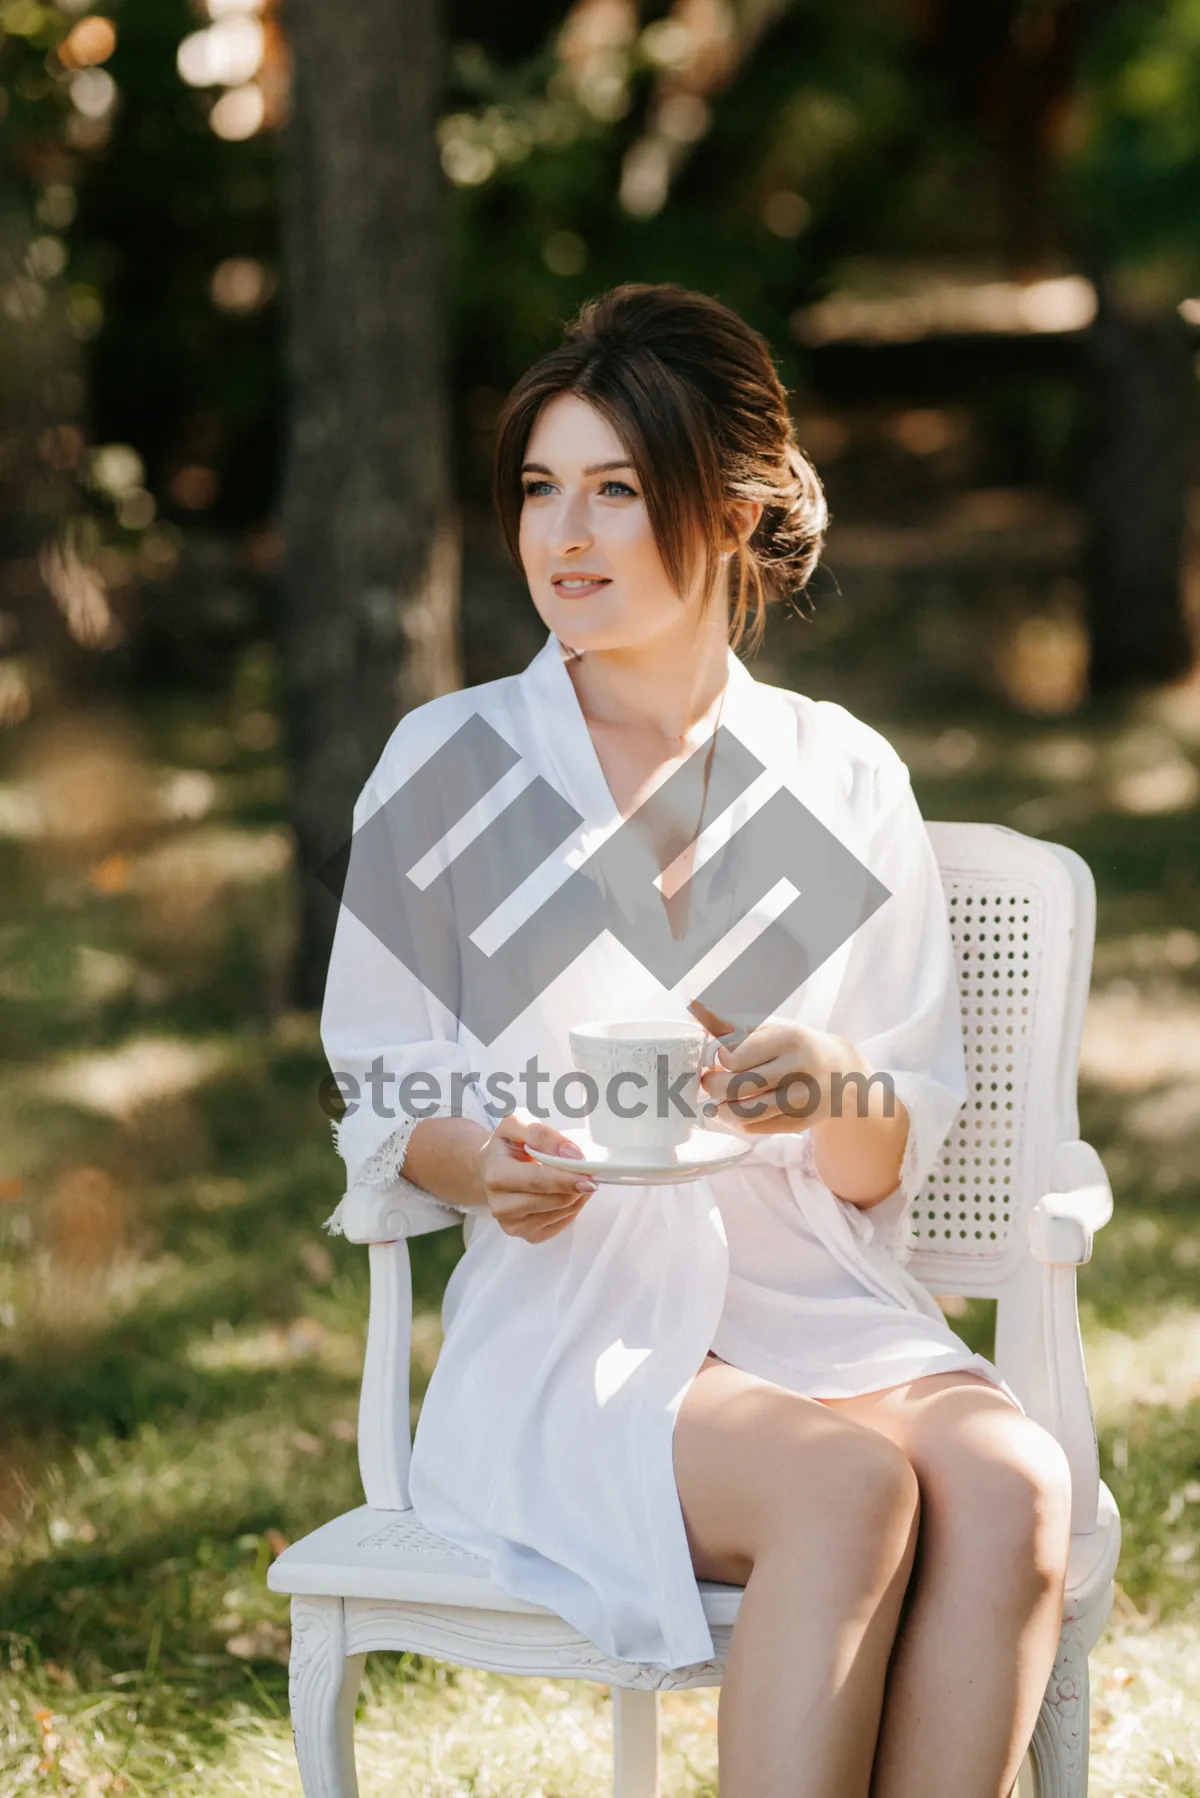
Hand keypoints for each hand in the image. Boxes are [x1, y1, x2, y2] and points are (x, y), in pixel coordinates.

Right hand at [476, 1108, 596, 1241]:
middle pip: (555, 1199)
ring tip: (576, 1178)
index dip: (566, 1178)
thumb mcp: (516, 1125)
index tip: (590, 1175)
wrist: (490, 1170)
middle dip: (577, 1185)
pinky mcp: (527, 1236)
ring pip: (562, 1212)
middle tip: (590, 1172)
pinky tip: (567, 1192)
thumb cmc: (506, 1146)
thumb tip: (572, 1155)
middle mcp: (501, 1206)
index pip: (538, 1179)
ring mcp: (513, 1225)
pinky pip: (562, 1223)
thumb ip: (541, 1134)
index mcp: (496, 1176)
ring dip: (577, 1195)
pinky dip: (572, 1207)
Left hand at [688, 999, 869, 1136]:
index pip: (735, 1056)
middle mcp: (799, 1069)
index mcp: (789, 1038)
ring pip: (744, 1113)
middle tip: (708, 1082)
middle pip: (737, 1086)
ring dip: (721, 1109)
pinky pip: (756, 1128)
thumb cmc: (793, 1045)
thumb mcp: (769, 1027)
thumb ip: (731, 1023)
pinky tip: (735, 1110)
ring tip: (717, 1101)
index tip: (719, 1057)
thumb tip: (693, 1007)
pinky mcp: (801, 1122)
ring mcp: (802, 1099)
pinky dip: (738, 1121)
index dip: (719, 1058)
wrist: (840, 1072)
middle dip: (712, 1086)